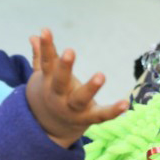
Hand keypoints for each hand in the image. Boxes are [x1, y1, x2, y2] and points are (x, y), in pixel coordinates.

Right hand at [26, 29, 128, 147]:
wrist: (50, 128)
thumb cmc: (51, 94)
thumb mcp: (44, 77)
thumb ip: (41, 57)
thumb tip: (34, 36)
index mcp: (48, 83)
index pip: (46, 62)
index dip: (46, 47)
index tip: (45, 31)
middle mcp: (58, 96)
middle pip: (60, 81)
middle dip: (64, 67)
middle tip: (69, 51)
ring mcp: (72, 109)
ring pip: (80, 99)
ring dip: (90, 88)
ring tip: (101, 75)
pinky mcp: (87, 119)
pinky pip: (100, 116)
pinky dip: (113, 111)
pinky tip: (125, 103)